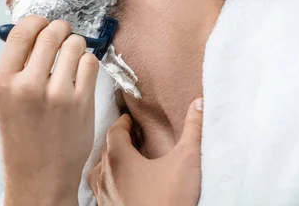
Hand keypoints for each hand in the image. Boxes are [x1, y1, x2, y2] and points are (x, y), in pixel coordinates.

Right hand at [0, 16, 98, 205]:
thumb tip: (37, 32)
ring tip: (71, 58)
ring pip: (75, 44)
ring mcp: (57, 94)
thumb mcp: (5, 100)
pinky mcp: (82, 103)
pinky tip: (80, 74)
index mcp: (3, 82)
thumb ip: (18, 67)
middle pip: (52, 32)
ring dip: (76, 45)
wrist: (39, 177)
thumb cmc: (22, 139)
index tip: (43, 25)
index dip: (37, 22)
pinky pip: (91, 63)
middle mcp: (28, 85)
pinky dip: (88, 62)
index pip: (23, 31)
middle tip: (62, 36)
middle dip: (60, 30)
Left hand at [88, 98, 203, 205]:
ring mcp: (103, 198)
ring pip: (99, 173)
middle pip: (105, 151)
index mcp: (118, 159)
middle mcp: (105, 177)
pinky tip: (124, 190)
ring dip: (111, 165)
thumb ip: (194, 130)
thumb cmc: (170, 200)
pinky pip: (102, 193)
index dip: (123, 123)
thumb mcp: (187, 161)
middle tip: (133, 138)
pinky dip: (110, 185)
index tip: (130, 119)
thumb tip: (199, 103)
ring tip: (126, 163)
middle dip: (118, 141)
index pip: (114, 131)